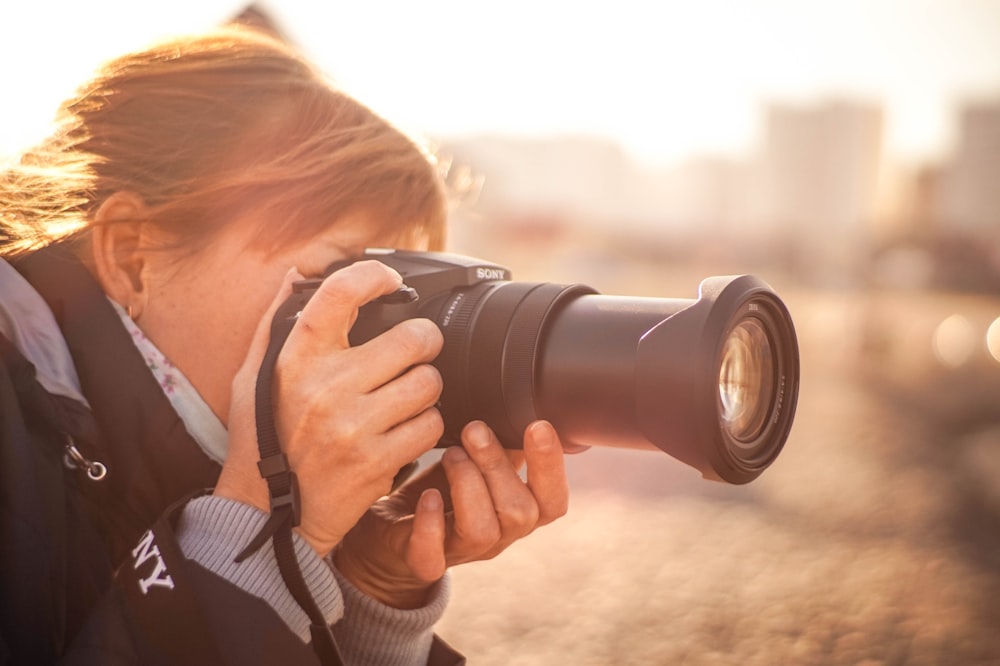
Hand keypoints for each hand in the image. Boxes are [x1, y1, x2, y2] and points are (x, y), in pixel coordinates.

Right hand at [215, 261, 444, 556]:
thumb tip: (299, 273)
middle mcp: (326, 387)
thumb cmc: (264, 438)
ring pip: (429, 383)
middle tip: (414, 354)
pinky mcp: (377, 462)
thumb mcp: (254, 377)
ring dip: (425, 390)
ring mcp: (354, 426)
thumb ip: (277, 322)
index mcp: (297, 358)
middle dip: (423, 344)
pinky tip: (402, 433)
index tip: (391, 281)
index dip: (375, 275)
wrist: (269, 515)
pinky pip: (431, 427)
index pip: (342, 292)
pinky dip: (424, 429)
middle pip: (414, 338)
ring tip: (403, 400)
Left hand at [334, 419, 570, 608]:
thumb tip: (522, 402)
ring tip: (450, 454)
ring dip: (467, 484)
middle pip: (521, 513)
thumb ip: (502, 444)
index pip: (553, 502)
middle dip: (498, 465)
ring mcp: (462, 553)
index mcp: (517, 512)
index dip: (551, 467)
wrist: (392, 531)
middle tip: (474, 430)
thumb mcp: (476, 463)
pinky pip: (432, 555)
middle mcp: (498, 537)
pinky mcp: (423, 561)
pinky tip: (427, 496)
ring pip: (483, 531)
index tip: (538, 426)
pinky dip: (430, 523)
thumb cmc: (441, 489)